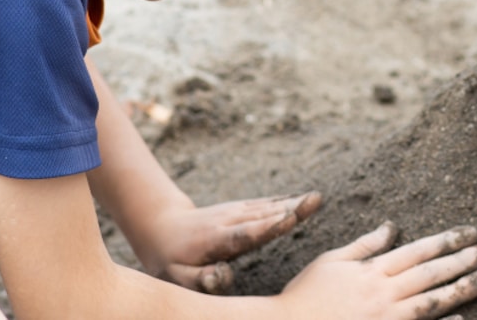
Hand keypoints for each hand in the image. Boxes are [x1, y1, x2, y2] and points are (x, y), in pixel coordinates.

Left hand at [146, 192, 322, 292]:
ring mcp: (234, 212)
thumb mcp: (177, 275)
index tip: (289, 218)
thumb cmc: (171, 259)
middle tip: (314, 201)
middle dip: (290, 209)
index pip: (246, 233)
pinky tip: (302, 199)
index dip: (267, 226)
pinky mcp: (239, 209)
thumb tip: (225, 273)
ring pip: (267, 208)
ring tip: (316, 198)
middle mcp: (229, 221)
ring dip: (292, 203)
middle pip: (263, 216)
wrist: (161, 227)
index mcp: (216, 239)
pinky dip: (284, 201)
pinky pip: (264, 205)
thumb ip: (201, 278)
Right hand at [279, 222, 476, 319]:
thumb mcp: (332, 261)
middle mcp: (382, 293)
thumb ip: (365, 246)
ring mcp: (386, 319)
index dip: (447, 240)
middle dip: (465, 260)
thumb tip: (391, 227)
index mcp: (372, 271)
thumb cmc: (305, 295)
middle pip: (432, 273)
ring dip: (462, 289)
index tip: (470, 232)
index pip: (418, 251)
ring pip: (433, 301)